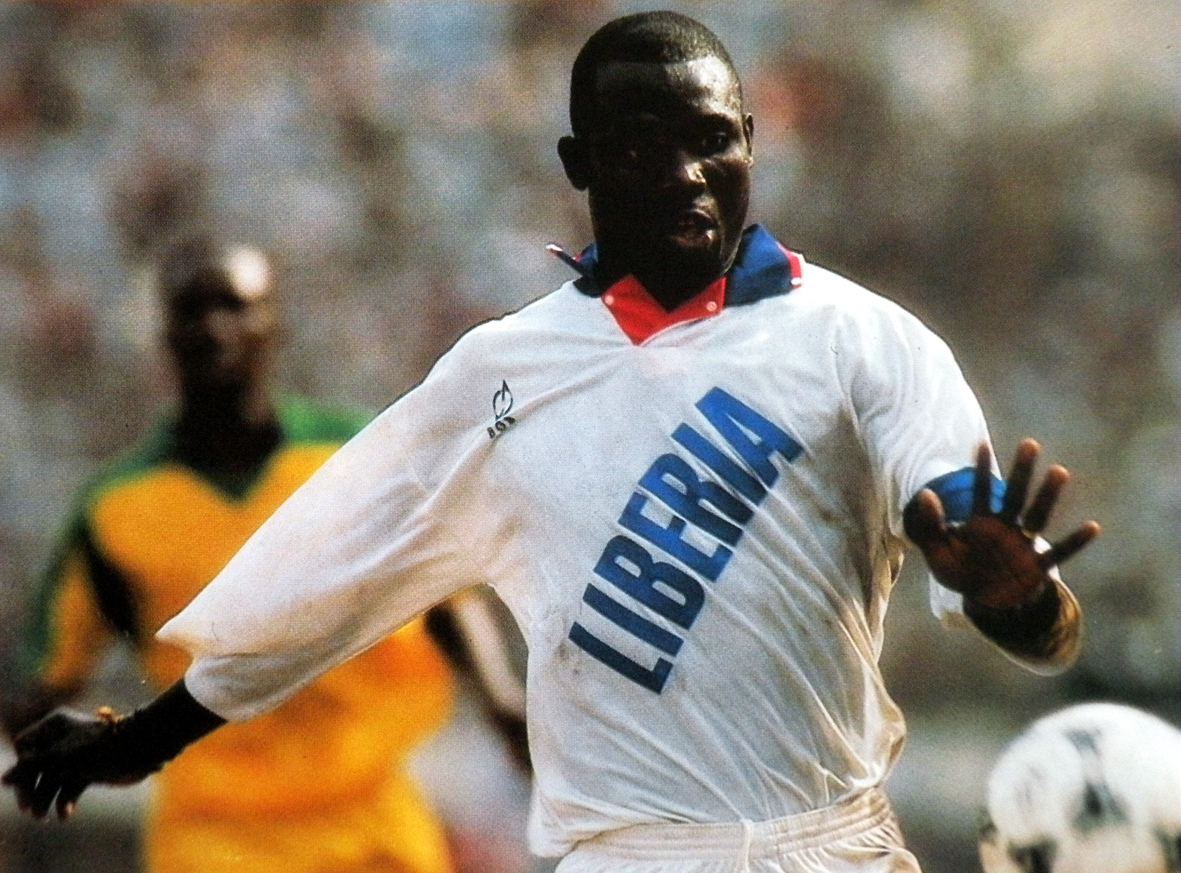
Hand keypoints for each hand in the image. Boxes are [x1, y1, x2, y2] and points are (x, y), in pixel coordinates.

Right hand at [1, 706, 158, 820]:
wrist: (141, 750)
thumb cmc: (99, 748)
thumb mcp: (61, 759)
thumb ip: (31, 768)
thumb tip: (3, 779)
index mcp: (54, 725)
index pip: (24, 748)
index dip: (22, 768)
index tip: (25, 786)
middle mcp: (63, 738)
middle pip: (36, 766)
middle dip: (32, 789)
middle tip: (29, 810)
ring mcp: (76, 755)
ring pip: (52, 779)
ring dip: (46, 799)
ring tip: (43, 818)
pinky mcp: (88, 769)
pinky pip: (69, 786)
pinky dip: (65, 800)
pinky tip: (64, 815)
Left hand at [907, 439, 1099, 609]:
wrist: (984, 603)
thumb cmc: (960, 573)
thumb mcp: (938, 552)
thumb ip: (930, 525)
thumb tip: (924, 493)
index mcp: (980, 522)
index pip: (980, 491)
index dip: (980, 470)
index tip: (981, 444)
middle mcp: (1004, 527)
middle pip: (1014, 494)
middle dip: (1021, 471)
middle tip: (1029, 443)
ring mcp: (1022, 544)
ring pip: (1037, 515)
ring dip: (1047, 495)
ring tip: (1059, 470)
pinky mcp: (1037, 566)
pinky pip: (1059, 552)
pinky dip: (1075, 541)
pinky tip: (1093, 527)